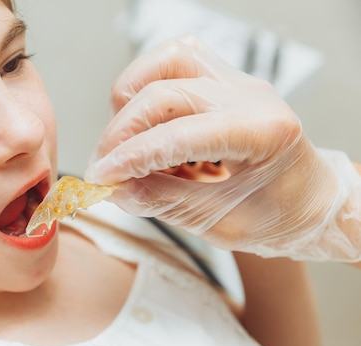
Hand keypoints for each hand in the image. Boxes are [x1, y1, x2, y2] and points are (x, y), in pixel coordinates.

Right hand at [85, 36, 360, 261]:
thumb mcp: (219, 224)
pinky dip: (146, 87)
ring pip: (168, 60)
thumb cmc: (276, 216)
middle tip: (104, 168)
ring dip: (132, 98)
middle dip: (122, 132)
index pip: (181, 136)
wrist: (307, 201)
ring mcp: (238, 82)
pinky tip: (143, 125)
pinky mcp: (223, 80)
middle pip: (165, 92)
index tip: (100, 178)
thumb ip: (164, 202)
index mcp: (264, 135)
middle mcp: (252, 97)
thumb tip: (115, 188)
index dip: (131, 157)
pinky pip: (176, 62)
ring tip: (124, 140)